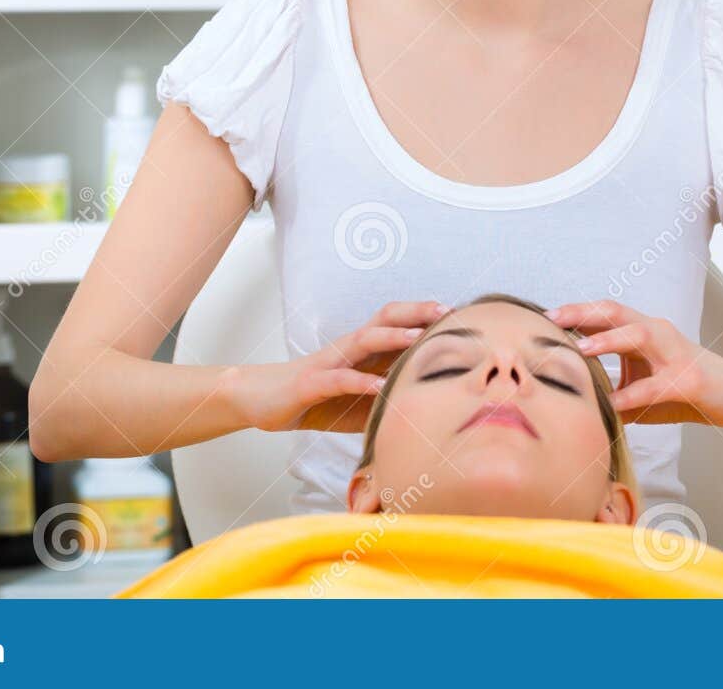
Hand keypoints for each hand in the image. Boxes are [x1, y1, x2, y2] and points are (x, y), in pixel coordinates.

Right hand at [237, 299, 448, 432]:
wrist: (261, 399)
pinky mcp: (311, 383)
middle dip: (417, 313)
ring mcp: (329, 362)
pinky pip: (339, 379)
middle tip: (449, 313)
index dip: (427, 316)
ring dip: (393, 337)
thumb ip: (390, 398)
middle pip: (386, 319)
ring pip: (364, 340)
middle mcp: (348, 348)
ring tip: (420, 337)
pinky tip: (380, 387)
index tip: (461, 315)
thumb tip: (431, 409)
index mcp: (362, 350)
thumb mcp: (360, 402)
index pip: (398, 323)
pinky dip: (361, 381)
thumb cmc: (317, 400)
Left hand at [546, 299, 722, 426]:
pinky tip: (614, 406)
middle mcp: (658, 334)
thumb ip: (612, 393)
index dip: (573, 313)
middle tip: (549, 320)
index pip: (603, 314)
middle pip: (615, 312)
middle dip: (581, 313)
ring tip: (580, 350)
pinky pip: (657, 386)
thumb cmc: (686, 390)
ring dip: (608, 341)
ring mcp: (675, 354)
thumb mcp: (642, 390)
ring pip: (639, 336)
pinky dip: (634, 395)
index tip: (540, 318)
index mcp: (643, 332)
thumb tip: (574, 408)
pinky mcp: (691, 380)